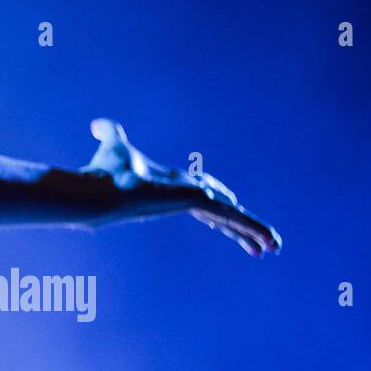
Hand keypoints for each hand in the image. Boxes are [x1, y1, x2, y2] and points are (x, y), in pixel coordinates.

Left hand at [83, 118, 281, 257]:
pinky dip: (252, 227)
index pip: (200, 196)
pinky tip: (269, 241)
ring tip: (274, 247)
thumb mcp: (115, 145)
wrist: (101, 190)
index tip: (232, 204)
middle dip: (240, 225)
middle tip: (259, 245)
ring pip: (230, 217)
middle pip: (220, 211)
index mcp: (170, 186)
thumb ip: (111, 134)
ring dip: (252, 230)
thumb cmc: (106, 172)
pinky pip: (232, 216)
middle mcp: (183, 197)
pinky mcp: (197, 203)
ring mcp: (191, 202)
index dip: (218, 199)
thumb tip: (97, 124)